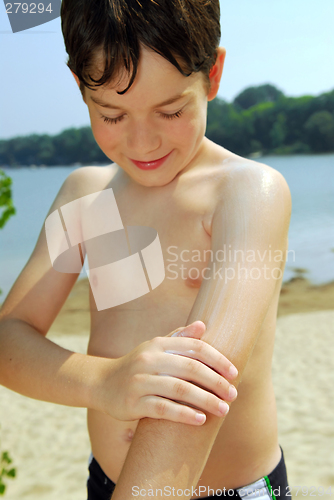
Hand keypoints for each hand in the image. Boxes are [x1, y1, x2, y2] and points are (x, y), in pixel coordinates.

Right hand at [94, 321, 237, 424]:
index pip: (195, 347)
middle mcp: (148, 359)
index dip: (218, 359)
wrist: (102, 383)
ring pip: (180, 389)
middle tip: (233, 394)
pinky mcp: (133, 403)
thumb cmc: (137, 365)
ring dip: (206, 400)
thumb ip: (178, 338)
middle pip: (190, 368)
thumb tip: (202, 325)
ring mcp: (139, 381)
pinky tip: (201, 419)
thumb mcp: (154, 348)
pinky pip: (164, 409)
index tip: (234, 372)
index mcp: (158, 344)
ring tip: (223, 410)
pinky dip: (184, 414)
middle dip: (216, 382)